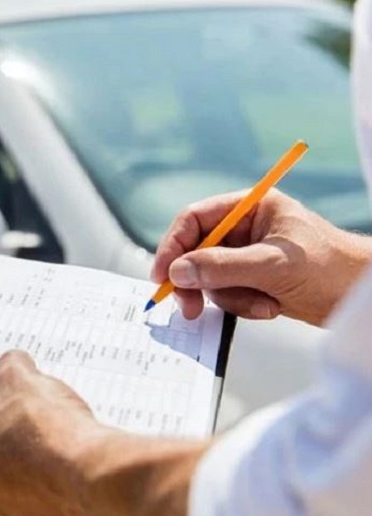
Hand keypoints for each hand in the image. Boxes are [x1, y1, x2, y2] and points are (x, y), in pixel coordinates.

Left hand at [0, 351, 206, 515]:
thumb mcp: (20, 379)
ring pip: (6, 474)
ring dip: (21, 453)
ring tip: (45, 427)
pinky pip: (35, 490)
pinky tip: (61, 450)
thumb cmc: (44, 429)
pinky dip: (44, 473)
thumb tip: (14, 363)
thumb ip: (9, 367)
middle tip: (16, 406)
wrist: (93, 472)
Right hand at [152, 190, 371, 325]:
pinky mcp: (253, 280)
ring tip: (262, 304)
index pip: (195, 219)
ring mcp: (248, 255)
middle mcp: (245, 228)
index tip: (163, 276)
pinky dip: (242, 305)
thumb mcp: (272, 265)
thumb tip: (177, 271)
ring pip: (210, 277)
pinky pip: (226, 294)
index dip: (173, 246)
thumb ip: (221, 266)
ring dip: (230, 297)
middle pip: (196, 251)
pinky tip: (270, 307)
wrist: (361, 297)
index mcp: (251, 208)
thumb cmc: (330, 269)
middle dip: (197, 281)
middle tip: (189, 308)